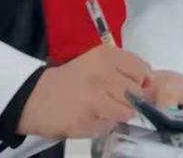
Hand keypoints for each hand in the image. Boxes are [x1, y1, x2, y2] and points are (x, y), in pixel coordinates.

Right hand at [17, 43, 153, 138]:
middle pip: (136, 93)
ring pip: (127, 112)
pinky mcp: (87, 122)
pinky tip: (89, 117)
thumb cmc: (68, 79)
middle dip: (128, 99)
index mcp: (105, 56)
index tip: (131, 85)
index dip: (140, 81)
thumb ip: (123, 68)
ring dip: (117, 114)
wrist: (33, 97)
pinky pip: (109, 126)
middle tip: (110, 98)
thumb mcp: (95, 63)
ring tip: (101, 109)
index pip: (142, 70)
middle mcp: (102, 75)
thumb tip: (150, 83)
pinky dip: (103, 125)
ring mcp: (95, 100)